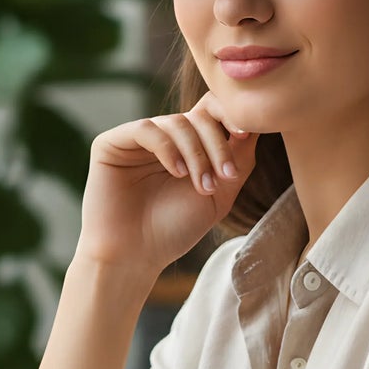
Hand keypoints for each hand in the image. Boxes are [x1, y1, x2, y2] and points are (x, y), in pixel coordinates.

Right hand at [73, 90, 259, 275]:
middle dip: (218, 143)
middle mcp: (163, 137)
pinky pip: (146, 129)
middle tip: (226, 175)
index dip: (231, 115)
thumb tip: (257, 122)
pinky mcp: (112, 143)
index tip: (245, 134)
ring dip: (197, 153)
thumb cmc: (175, 229)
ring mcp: (137, 139)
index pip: (212, 112)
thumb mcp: (219, 194)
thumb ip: (238, 159)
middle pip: (199, 115)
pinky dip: (167, 148)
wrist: (135, 256)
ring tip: (202, 185)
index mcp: (187, 145)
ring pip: (177, 122)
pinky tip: (176, 172)